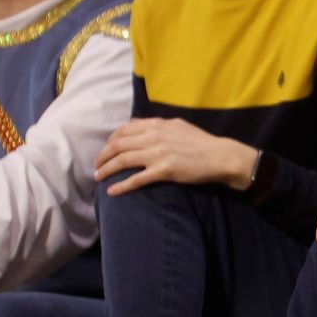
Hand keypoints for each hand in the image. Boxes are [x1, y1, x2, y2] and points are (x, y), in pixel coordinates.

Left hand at [95, 117, 257, 195]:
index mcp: (156, 125)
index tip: (106, 150)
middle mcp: (153, 137)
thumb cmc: (201, 141)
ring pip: (122, 161)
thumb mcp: (177, 125)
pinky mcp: (164, 171)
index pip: (123, 130)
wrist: (220, 156)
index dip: (110, 141)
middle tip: (97, 166)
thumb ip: (155, 125)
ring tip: (98, 177)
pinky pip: (136, 179)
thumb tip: (134, 124)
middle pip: (117, 145)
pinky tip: (112, 192)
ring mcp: (158, 154)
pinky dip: (121, 186)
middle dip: (102, 156)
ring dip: (106, 170)